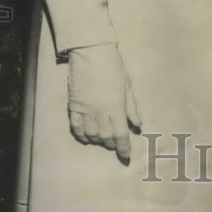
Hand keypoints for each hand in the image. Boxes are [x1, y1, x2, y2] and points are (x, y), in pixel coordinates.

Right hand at [67, 43, 141, 162]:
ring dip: (98, 140)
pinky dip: (81, 135)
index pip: (121, 134)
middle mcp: (100, 111)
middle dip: (112, 144)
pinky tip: (86, 137)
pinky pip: (76, 127)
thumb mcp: (128, 85)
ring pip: (91, 135)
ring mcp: (85, 110)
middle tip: (116, 144)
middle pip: (106, 137)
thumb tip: (138, 125)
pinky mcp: (73, 106)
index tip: (126, 158)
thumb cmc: (113, 66)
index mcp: (116, 106)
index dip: (124, 148)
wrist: (91, 53)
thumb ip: (132, 107)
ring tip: (103, 140)